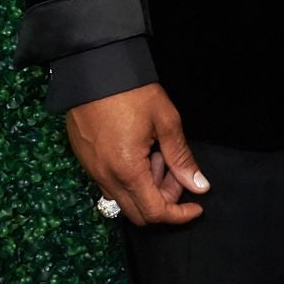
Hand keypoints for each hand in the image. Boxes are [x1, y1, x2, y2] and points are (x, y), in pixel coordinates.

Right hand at [63, 82, 210, 225]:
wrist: (92, 68)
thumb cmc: (131, 91)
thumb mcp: (165, 121)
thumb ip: (182, 158)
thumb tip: (199, 186)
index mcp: (127, 170)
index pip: (155, 212)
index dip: (179, 215)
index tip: (197, 205)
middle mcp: (105, 177)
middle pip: (138, 213)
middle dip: (163, 200)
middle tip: (175, 171)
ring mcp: (92, 170)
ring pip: (123, 198)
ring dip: (146, 188)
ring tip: (157, 153)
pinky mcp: (84, 160)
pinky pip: (110, 184)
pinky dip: (130, 178)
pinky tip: (139, 151)